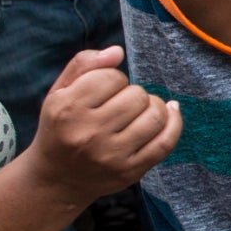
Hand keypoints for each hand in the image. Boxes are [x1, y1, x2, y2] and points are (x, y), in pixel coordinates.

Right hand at [24, 47, 180, 202]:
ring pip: (155, 115)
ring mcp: (112, 155)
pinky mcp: (131, 171)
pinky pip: (166, 142)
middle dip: (132, 93)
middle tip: (120, 104)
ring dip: (153, 106)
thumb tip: (118, 51)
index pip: (111, 77)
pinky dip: (174, 123)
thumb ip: (83, 64)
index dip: (112, 78)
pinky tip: (170, 113)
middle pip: (136, 95)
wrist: (57, 179)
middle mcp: (89, 133)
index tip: (104, 90)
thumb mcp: (59, 92)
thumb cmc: (60, 128)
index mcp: (68, 109)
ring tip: (140, 111)